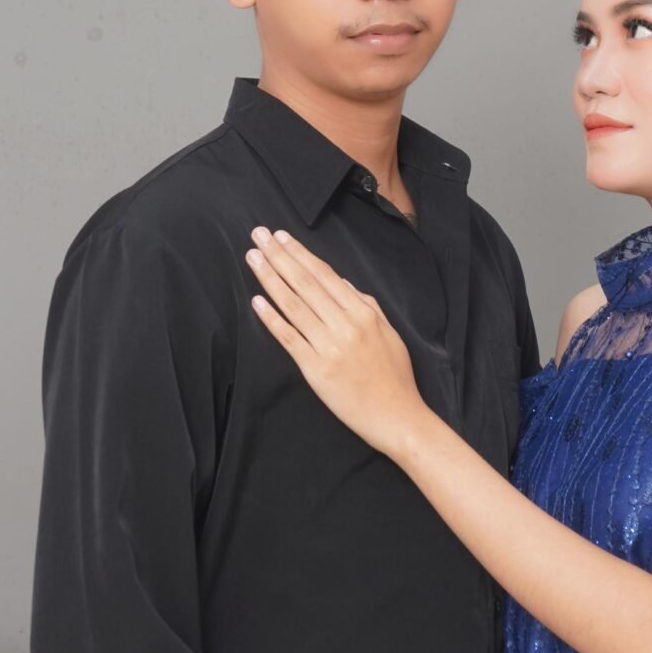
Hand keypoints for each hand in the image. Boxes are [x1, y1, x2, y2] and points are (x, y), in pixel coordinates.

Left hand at [247, 228, 425, 460]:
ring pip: (293, 305)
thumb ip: (366, 305)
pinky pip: (288, 338)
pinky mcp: (315, 369)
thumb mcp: (389, 333)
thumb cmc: (395, 377)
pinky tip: (257, 300)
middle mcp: (345, 324)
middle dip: (279, 256)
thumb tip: (343, 282)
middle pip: (305, 283)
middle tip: (258, 235)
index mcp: (364, 312)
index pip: (325, 275)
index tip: (281, 237)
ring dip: (270, 278)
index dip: (300, 254)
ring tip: (253, 258)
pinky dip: (271, 318)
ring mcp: (329, 346)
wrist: (398, 417)